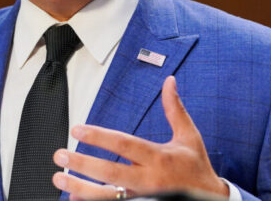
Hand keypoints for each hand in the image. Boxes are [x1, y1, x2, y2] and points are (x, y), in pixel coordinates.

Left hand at [51, 76, 228, 199]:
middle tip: (60, 155)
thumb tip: (169, 81)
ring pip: (107, 196)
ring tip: (59, 178)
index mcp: (158, 158)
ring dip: (80, 187)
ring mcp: (144, 197)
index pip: (124, 145)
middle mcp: (149, 180)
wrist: (211, 200)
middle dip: (82, 164)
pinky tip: (73, 196)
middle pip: (110, 173)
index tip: (78, 130)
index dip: (99, 137)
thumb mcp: (189, 137)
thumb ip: (175, 109)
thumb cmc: (196, 167)